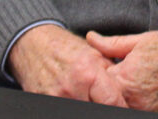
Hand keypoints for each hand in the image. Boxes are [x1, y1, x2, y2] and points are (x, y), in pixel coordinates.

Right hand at [7, 24, 126, 106]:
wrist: (32, 44)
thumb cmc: (64, 47)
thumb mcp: (93, 53)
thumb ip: (110, 73)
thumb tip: (125, 91)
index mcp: (87, 73)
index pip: (112, 103)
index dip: (121, 108)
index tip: (123, 108)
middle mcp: (71, 89)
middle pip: (97, 111)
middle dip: (104, 107)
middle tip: (105, 101)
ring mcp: (56, 99)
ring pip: (81, 112)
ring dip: (87, 106)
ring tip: (87, 97)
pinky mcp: (43, 103)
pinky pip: (64, 109)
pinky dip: (71, 105)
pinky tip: (74, 98)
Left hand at [85, 29, 157, 114]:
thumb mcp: (143, 40)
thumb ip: (113, 44)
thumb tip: (91, 38)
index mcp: (125, 77)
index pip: (98, 82)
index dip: (100, 74)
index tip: (107, 68)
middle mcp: (134, 99)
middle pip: (110, 98)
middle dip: (111, 88)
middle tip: (124, 77)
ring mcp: (148, 110)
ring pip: (126, 106)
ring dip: (127, 98)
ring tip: (140, 83)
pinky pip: (143, 112)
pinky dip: (143, 104)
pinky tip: (151, 92)